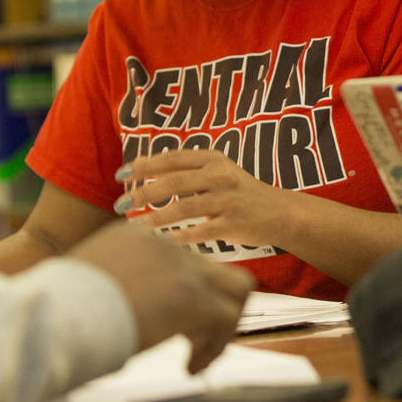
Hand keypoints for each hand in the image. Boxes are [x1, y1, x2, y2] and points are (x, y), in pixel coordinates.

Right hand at [65, 221, 252, 372]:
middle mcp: (161, 244)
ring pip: (235, 288)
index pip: (180, 261)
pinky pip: (227, 318)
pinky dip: (215, 347)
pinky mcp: (192, 296)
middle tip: (192, 342)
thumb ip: (115, 288)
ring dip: (223, 324)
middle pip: (212, 271)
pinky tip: (189, 367)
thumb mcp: (88, 287)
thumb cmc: (57, 311)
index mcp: (134, 238)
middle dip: (209, 308)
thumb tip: (128, 312)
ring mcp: (180, 267)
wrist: (54, 315)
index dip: (181, 296)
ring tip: (197, 355)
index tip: (168, 327)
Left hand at [116, 148, 299, 252]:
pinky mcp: (234, 224)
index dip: (144, 165)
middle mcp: (220, 175)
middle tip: (121, 203)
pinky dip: (180, 237)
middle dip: (143, 192)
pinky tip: (163, 242)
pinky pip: (202, 231)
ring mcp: (228, 200)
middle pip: (174, 181)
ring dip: (156, 217)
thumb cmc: (239, 193)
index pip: (171, 158)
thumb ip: (183, 170)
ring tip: (135, 226)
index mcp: (212, 159)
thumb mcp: (216, 172)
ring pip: (184, 207)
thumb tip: (139, 167)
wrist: (280, 212)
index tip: (121, 174)